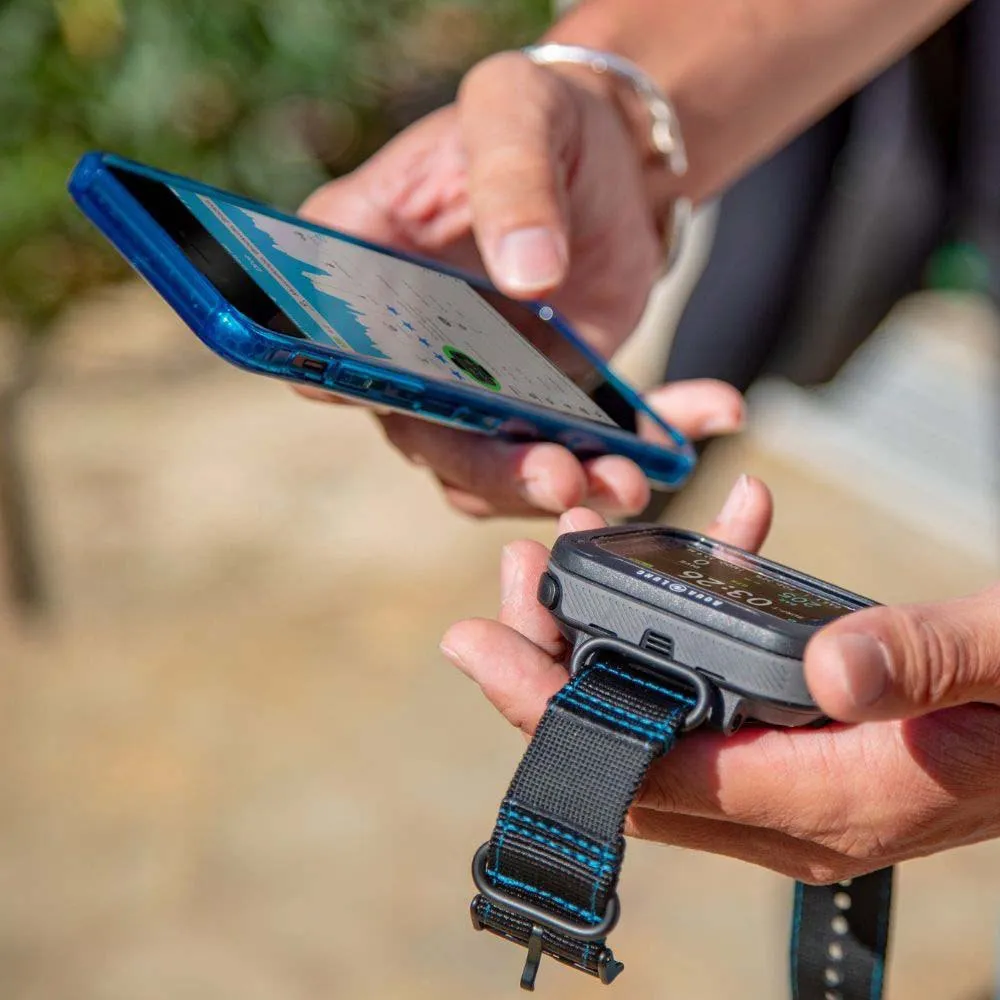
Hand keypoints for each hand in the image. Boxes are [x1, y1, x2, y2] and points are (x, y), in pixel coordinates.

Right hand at [297, 53, 742, 516]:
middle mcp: (407, 346)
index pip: (323, 349)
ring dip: (563, 484)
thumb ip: (512, 181)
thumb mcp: (520, 112)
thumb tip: (528, 273)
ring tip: (632, 478)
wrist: (609, 159)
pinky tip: (707, 413)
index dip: (353, 389)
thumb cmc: (541, 119)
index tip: (413, 405)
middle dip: (492, 469)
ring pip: (498, 467)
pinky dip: (640, 446)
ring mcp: (473, 386)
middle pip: (425, 435)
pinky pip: (578, 446)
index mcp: (365, 269)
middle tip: (560, 477)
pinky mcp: (540, 403)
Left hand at [441, 477, 999, 881]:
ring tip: (569, 558)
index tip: (480, 648)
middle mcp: (798, 808)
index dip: (550, 714)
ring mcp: (798, 781)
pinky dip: (694, 627)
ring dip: (605, 646)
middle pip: (631, 756)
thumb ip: (924, 662)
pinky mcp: (809, 745)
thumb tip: (827, 664)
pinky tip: (711, 545)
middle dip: (551, 672)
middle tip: (511, 580)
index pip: (651, 772)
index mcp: (832, 800)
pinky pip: (719, 696)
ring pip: (661, 727)